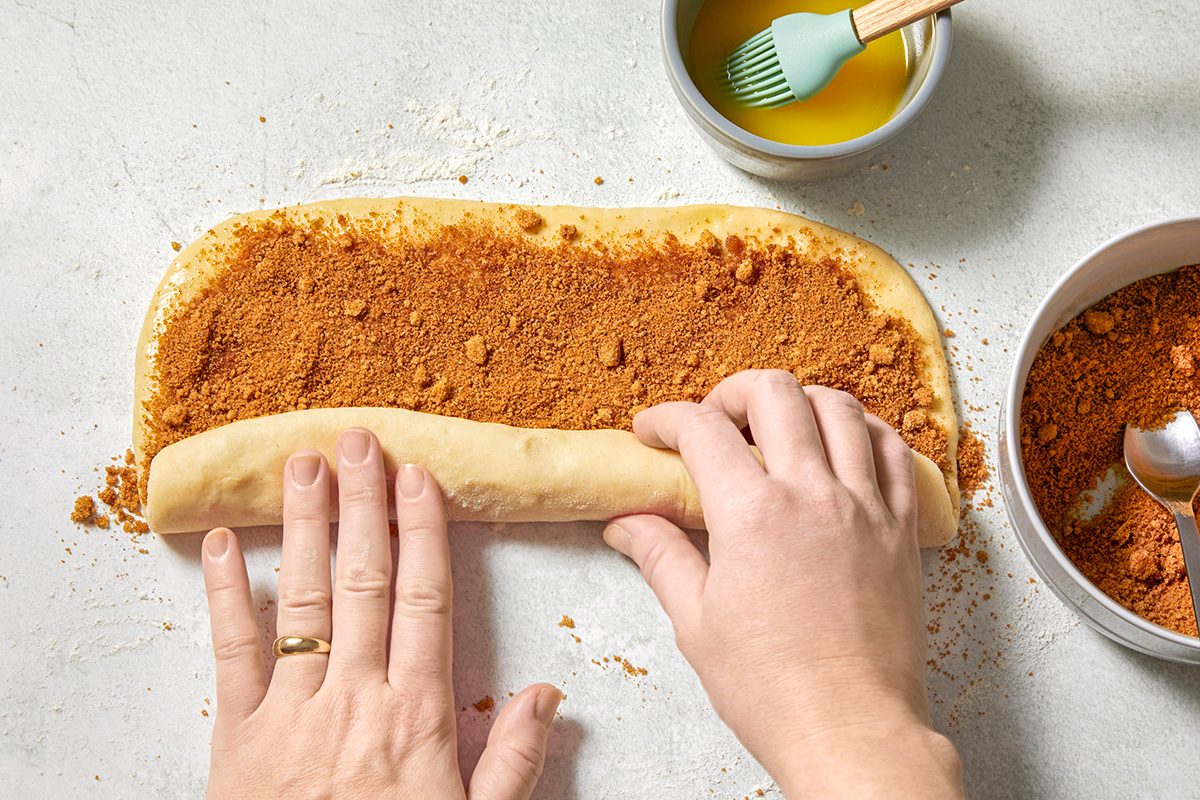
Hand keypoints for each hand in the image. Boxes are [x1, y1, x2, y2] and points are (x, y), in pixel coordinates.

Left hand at [201, 428, 560, 799]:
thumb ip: (513, 764)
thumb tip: (549, 694)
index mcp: (416, 715)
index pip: (424, 600)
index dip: (421, 532)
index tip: (419, 477)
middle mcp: (355, 698)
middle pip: (363, 582)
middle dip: (362, 505)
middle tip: (357, 441)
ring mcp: (292, 712)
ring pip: (304, 601)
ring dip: (305, 527)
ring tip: (302, 465)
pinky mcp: (237, 735)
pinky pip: (232, 653)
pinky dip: (226, 595)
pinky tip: (226, 544)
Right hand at [604, 371, 962, 798]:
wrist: (852, 730)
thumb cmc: (772, 688)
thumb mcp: (695, 622)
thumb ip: (661, 555)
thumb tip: (627, 523)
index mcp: (752, 515)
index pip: (702, 429)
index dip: (667, 418)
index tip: (653, 430)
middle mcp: (813, 495)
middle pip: (774, 392)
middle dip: (731, 391)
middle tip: (714, 419)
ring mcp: (865, 507)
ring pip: (839, 408)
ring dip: (799, 402)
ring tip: (777, 425)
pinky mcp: (900, 528)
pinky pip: (894, 450)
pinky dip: (865, 430)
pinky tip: (844, 444)